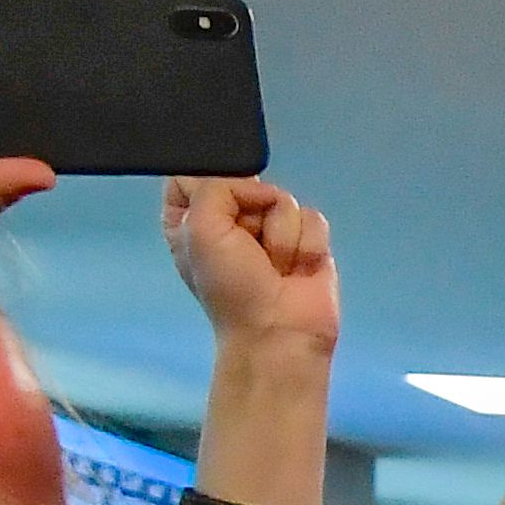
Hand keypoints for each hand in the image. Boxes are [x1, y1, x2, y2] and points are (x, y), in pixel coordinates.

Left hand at [161, 177, 338, 357]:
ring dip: (280, 236)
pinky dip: (305, 246)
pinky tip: (297, 270)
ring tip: (274, 266)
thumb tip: (257, 188)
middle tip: (246, 243)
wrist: (278, 331)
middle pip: (245, 179)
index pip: (194, 173)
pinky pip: (312, 218)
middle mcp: (230, 220)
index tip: (216, 200)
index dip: (208, 179)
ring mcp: (270, 229)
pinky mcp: (305, 240)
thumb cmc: (231, 286)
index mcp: (193, 218)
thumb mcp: (199, 228)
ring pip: (283, 198)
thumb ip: (214, 186)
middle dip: (250, 208)